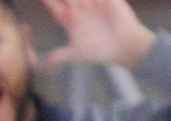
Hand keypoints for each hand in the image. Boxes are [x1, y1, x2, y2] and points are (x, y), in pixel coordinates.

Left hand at [41, 0, 156, 69]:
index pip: (54, 6)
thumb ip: (61, 55)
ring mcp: (93, 2)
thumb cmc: (101, 51)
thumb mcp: (77, 53)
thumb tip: (45, 64)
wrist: (124, 46)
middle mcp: (80, 9)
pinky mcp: (107, 0)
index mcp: (70, 20)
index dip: (47, 2)